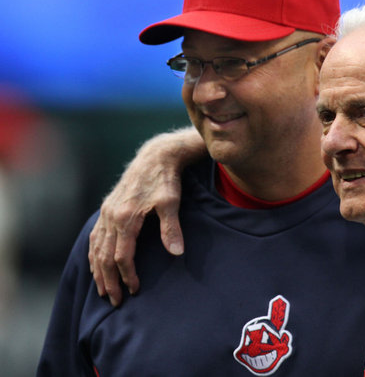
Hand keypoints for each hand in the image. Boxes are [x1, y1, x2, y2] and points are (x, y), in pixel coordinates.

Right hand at [88, 127, 205, 305]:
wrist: (156, 156)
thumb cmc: (166, 180)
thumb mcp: (171, 203)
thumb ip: (172, 229)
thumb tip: (177, 253)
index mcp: (126, 217)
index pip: (122, 256)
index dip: (127, 275)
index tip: (135, 290)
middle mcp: (111, 216)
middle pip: (104, 256)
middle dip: (109, 280)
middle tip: (115, 301)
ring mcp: (106, 211)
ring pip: (96, 248)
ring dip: (98, 271)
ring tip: (103, 290)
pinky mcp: (107, 208)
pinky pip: (95, 236)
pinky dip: (94, 254)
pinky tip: (96, 264)